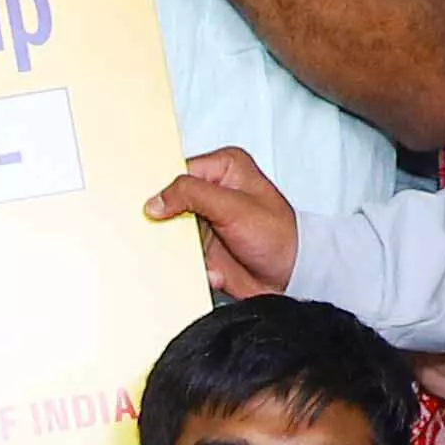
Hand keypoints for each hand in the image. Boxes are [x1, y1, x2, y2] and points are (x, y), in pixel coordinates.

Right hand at [149, 145, 300, 297]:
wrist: (292, 276)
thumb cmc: (279, 235)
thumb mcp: (234, 206)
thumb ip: (192, 195)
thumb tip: (156, 200)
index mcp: (223, 168)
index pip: (178, 172)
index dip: (163, 189)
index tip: (152, 208)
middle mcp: (212, 192)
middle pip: (169, 201)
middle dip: (166, 222)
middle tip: (169, 234)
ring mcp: (206, 221)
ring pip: (170, 230)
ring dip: (175, 247)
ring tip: (193, 255)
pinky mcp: (203, 247)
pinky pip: (178, 254)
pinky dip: (185, 263)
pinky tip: (206, 267)